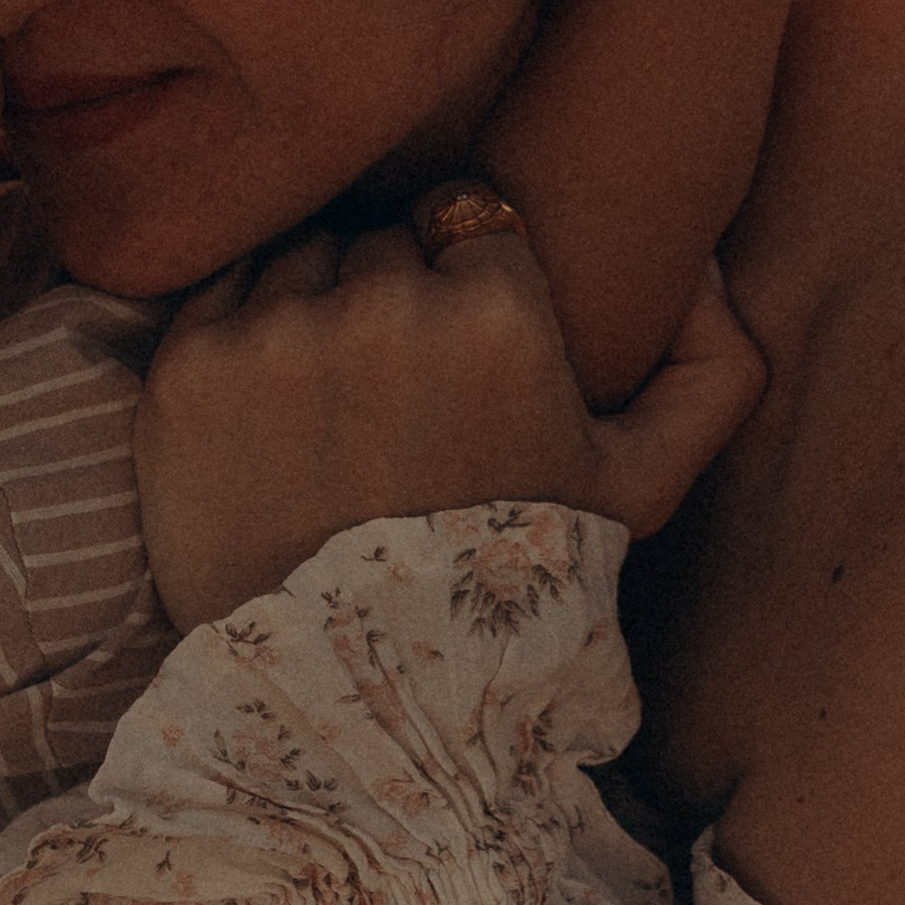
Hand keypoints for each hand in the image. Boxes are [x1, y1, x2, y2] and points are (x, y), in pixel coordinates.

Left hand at [136, 226, 764, 634]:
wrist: (359, 687)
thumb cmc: (508, 580)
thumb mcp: (639, 491)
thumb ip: (716, 373)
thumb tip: (710, 270)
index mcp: (495, 312)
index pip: (469, 216)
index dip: (462, 276)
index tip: (456, 343)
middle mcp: (381, 305)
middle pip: (379, 238)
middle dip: (389, 292)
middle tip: (394, 388)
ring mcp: (274, 332)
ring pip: (300, 256)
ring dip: (312, 306)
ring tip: (332, 404)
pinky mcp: (188, 367)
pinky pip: (221, 291)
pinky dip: (242, 332)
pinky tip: (270, 410)